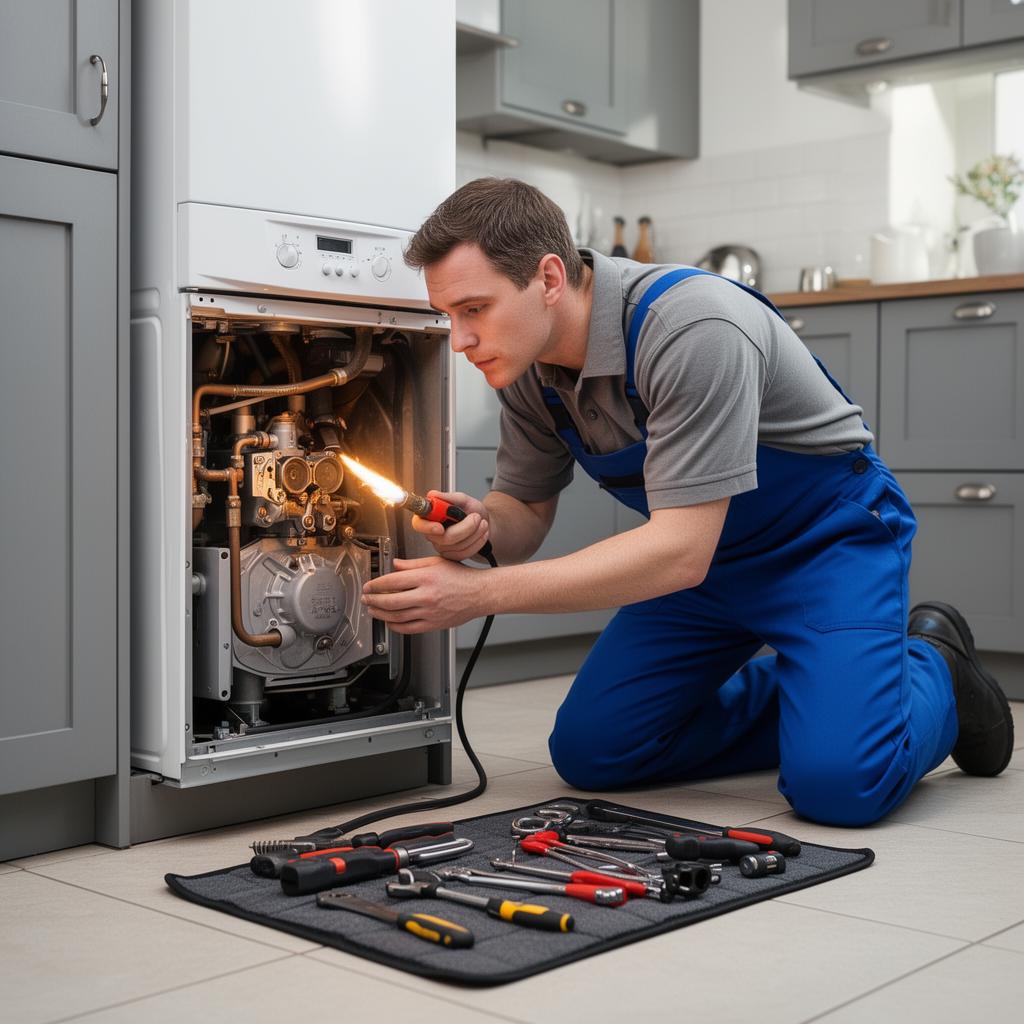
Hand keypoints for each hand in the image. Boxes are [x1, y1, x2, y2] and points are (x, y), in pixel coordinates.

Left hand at [361, 556, 488, 633]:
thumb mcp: (436, 562)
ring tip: (373, 610)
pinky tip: (389, 621)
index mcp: (426, 577)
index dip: (376, 584)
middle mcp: (427, 596)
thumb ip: (412, 565)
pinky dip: (394, 626)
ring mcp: (429, 612)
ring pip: (397, 616)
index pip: (392, 581)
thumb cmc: (461, 577)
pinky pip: (408, 628)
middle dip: (373, 600)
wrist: (479, 593)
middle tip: (366, 599)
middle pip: (391, 601)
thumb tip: (394, 565)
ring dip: (380, 614)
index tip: (368, 586)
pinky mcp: (433, 624)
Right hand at [411, 490, 490, 561]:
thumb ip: (448, 498)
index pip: (419, 525)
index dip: (427, 527)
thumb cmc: (471, 511)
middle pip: (443, 539)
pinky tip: (482, 533)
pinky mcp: (453, 556)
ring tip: (483, 522)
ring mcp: (442, 547)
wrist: (484, 522)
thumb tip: (432, 495)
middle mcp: (432, 534)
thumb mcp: (463, 499)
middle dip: (464, 528)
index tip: (440, 527)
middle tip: (476, 517)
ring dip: (475, 533)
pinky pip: (464, 553)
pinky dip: (478, 542)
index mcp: (429, 518)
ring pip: (457, 546)